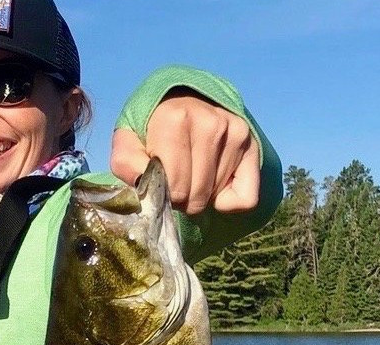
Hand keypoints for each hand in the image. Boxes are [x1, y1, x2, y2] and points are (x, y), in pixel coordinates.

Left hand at [111, 92, 260, 215]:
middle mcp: (211, 122)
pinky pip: (246, 199)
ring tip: (192, 175)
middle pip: (196, 196)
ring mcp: (235, 132)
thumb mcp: (128, 143)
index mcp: (175, 118)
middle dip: (182, 198)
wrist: (181, 105)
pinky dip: (228, 203)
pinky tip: (216, 184)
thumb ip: (126, 163)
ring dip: (201, 196)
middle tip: (176, 181)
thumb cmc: (152, 132)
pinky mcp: (253, 146)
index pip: (174, 187)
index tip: (160, 180)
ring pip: (216, 197)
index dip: (164, 194)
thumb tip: (145, 183)